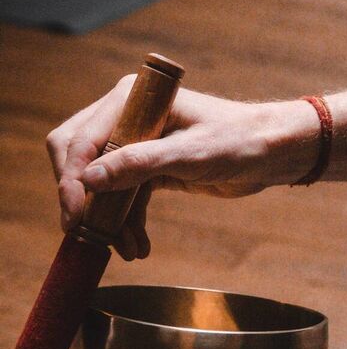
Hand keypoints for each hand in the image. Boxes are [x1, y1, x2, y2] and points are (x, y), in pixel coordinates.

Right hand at [47, 79, 318, 257]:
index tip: (75, 214)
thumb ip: (139, 164)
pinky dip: (126, 221)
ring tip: (124, 248)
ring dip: (108, 218)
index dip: (71, 177)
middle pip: (80, 158)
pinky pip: (124, 196)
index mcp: (132, 100)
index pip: (81, 138)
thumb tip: (88, 179)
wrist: (273, 153)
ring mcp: (137, 142)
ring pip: (101, 184)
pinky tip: (136, 245)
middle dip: (82, 199)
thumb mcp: (190, 155)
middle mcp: (127, 116)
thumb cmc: (239, 141)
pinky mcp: (151, 167)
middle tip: (87, 234)